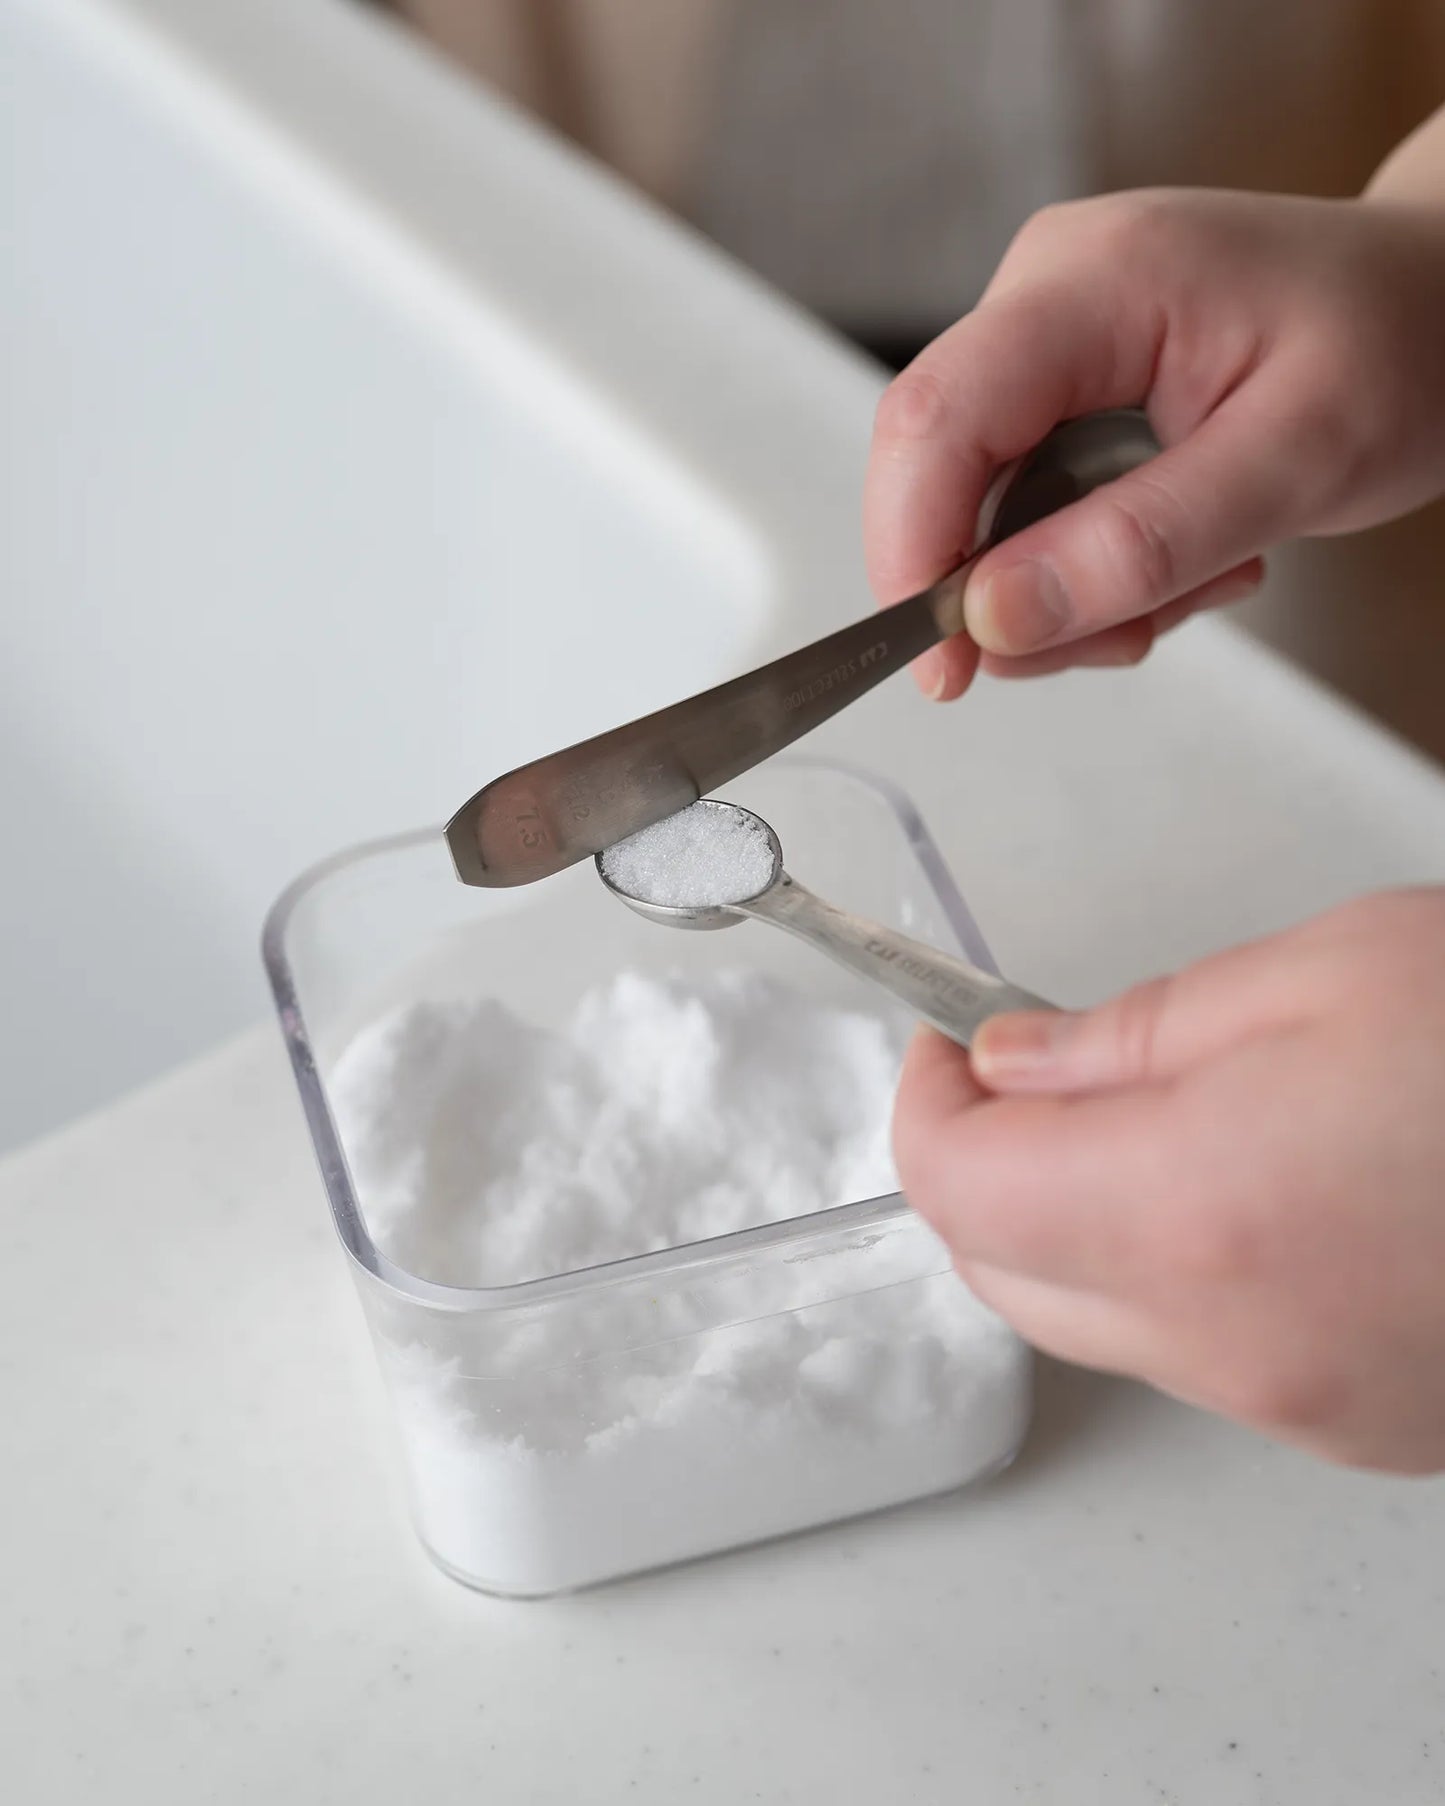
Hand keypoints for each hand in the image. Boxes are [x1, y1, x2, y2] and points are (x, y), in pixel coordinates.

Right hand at [864, 187, 1444, 697]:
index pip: (933, 419)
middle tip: (1126, 637)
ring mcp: (1048, 342)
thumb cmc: (1400, 345)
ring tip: (1198, 580)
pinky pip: (1028, 510)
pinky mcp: (1062, 389)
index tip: (942, 666)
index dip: (911, 551)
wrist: (1441, 302)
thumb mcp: (1297, 462)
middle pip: (943, 476)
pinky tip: (1187, 552)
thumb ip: (1143, 544)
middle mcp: (1045, 296)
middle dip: (1014, 592)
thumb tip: (992, 617)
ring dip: (1074, 591)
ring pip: (986, 513)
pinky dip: (1094, 567)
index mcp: (1094, 280)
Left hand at [892, 888, 1444, 1473]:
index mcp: (1196, 1212)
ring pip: (1099, 1326)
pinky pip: (1201, 1361)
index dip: (925, 1110)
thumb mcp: (1318, 973)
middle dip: (982, 1172)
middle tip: (1020, 1076)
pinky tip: (1241, 1192)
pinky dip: (1173, 1278)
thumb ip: (1128, 1035)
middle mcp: (1232, 1344)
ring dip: (1073, 1227)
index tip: (946, 1049)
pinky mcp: (1362, 1430)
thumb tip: (1009, 1065)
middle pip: (1006, 1277)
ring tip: (1146, 1120)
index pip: (958, 1192)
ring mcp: (1300, 1406)